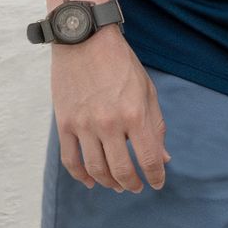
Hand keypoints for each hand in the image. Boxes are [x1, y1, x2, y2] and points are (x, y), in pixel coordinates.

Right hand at [52, 34, 167, 191]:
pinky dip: (81, 175)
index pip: (149, 159)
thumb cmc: (120, 63)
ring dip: (108, 182)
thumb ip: (156, 126)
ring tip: (117, 184)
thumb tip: (163, 158)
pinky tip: (91, 181)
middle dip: (132, 184)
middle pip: (122, 170)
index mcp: (135, 114)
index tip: (156, 183)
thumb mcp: (147, 91)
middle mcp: (109, 123)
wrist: (84, 40)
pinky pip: (70, 159)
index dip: (155, 177)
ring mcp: (84, 125)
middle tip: (135, 187)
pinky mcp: (64, 123)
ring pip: (96, 169)